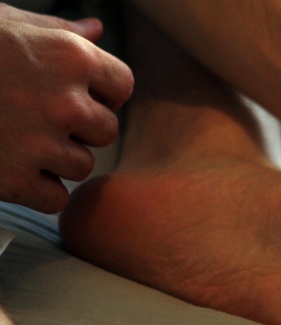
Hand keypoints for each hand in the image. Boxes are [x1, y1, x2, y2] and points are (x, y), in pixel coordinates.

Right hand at [0, 4, 132, 212]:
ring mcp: (39, 143)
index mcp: (69, 57)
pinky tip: (15, 169)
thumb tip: (96, 28)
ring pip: (82, 166)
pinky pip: (55, 198)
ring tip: (20, 140)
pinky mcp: (13, 180)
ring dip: (58, 159)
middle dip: (80, 128)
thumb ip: (58, 30)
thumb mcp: (7, 22)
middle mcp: (64, 102)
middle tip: (42, 118)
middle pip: (106, 131)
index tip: (79, 93)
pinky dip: (39, 190)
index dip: (102, 92)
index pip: (122, 86)